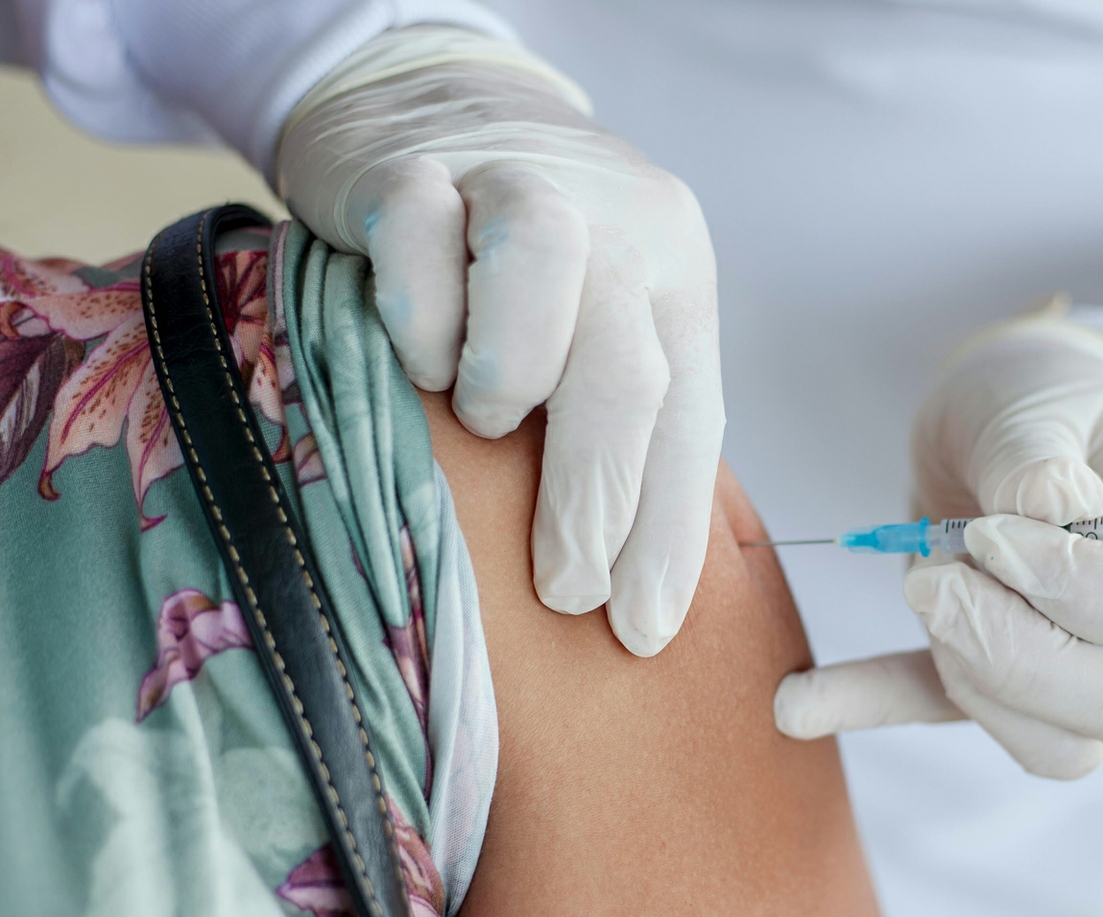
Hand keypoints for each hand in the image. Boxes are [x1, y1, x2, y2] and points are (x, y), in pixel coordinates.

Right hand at [275, 27, 721, 656]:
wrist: (426, 100)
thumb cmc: (515, 262)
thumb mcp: (596, 321)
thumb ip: (620, 418)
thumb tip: (629, 592)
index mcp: (673, 272)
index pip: (690, 417)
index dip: (669, 533)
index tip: (644, 631)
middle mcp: (615, 221)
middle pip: (626, 367)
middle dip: (598, 500)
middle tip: (564, 589)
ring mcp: (514, 182)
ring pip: (540, 276)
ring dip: (511, 379)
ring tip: (484, 424)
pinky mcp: (412, 168)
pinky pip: (420, 243)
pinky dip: (420, 318)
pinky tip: (416, 354)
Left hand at [775, 308, 1102, 778]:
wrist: (1007, 418)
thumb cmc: (1045, 400)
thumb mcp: (1038, 399)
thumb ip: (1039, 453)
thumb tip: (1049, 509)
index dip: (1088, 590)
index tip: (993, 534)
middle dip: (1015, 652)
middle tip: (933, 577)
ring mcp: (1079, 674)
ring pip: (1054, 745)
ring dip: (967, 678)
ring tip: (918, 582)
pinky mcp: (993, 681)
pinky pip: (943, 716)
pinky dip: (870, 707)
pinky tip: (797, 702)